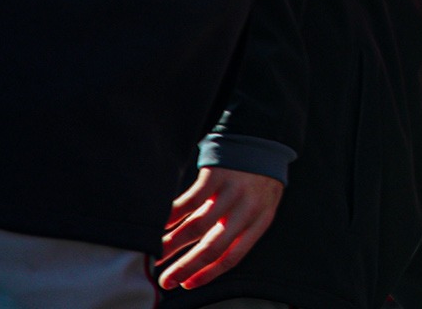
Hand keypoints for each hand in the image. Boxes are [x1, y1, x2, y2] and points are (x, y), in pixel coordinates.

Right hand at [156, 166, 284, 289]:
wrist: (266, 136)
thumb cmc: (258, 178)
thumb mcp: (260, 205)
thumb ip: (238, 228)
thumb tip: (206, 258)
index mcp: (260, 220)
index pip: (233, 256)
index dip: (208, 273)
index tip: (187, 285)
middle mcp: (248, 208)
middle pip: (213, 246)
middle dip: (186, 266)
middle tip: (165, 280)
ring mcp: (232, 190)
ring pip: (198, 225)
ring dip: (173, 243)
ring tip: (155, 255)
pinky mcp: (217, 174)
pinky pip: (191, 200)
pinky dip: (172, 215)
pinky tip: (159, 225)